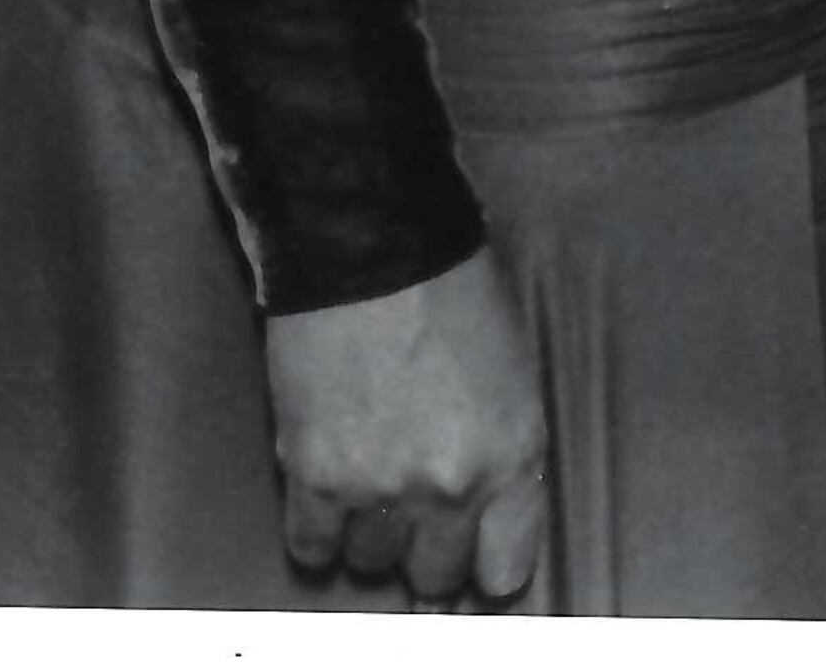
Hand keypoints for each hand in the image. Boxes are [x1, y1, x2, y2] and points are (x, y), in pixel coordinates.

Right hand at [262, 246, 546, 601]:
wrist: (375, 251)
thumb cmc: (455, 295)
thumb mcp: (511, 376)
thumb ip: (500, 451)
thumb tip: (476, 512)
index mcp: (512, 455)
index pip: (506, 567)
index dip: (488, 571)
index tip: (475, 567)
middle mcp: (450, 486)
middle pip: (435, 574)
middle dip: (430, 555)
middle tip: (420, 527)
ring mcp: (379, 487)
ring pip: (372, 562)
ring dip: (373, 538)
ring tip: (374, 493)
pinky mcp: (315, 476)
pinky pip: (313, 546)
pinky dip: (320, 533)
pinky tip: (329, 506)